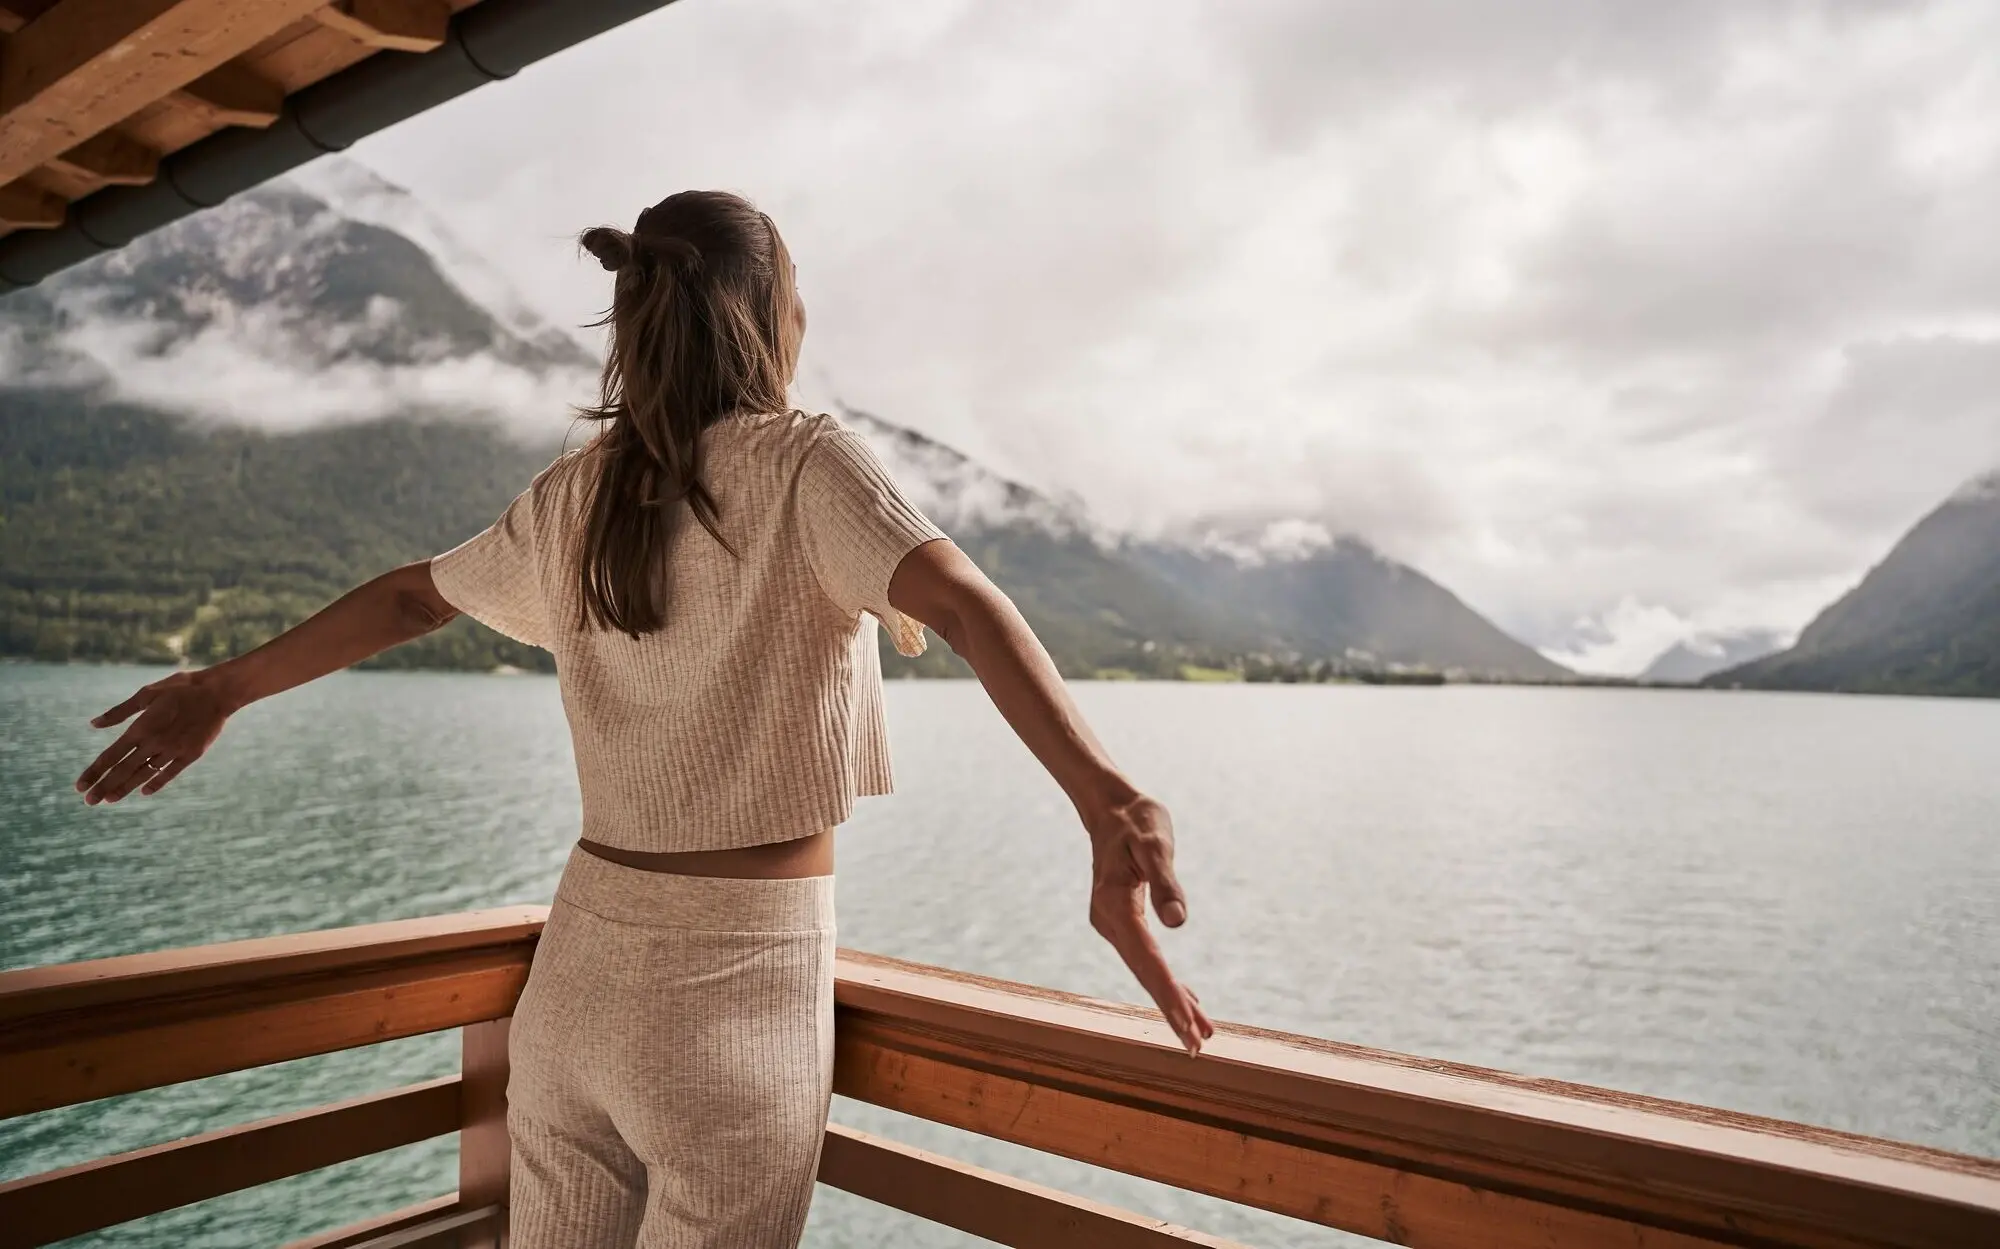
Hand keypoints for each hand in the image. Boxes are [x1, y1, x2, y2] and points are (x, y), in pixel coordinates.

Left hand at [75, 671, 235, 803]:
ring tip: (109, 799)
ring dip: (125, 788)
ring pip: (144, 774)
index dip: (94, 772)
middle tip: (88, 801)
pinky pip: (170, 773)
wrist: (218, 692)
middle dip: (104, 786)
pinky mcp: (190, 754)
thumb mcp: (147, 694)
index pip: (111, 756)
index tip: (80, 786)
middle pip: (123, 770)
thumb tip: (94, 724)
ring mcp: (173, 750)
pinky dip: (156, 783)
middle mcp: (154, 743)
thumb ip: (120, 712)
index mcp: (141, 728)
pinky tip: (144, 791)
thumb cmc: (181, 688)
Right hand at [1082, 792, 1214, 1054]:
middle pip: (1144, 973)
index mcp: (1114, 905)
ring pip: (1145, 971)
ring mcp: (1113, 924)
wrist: (1112, 807)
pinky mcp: (1122, 922)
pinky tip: (1188, 1001)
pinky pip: (1146, 959)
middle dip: (1171, 1010)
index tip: (1187, 1024)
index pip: (1147, 959)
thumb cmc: (1136, 820)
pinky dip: (1166, 981)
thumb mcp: (1155, 844)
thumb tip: (1179, 923)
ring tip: (1200, 1034)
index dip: (1169, 993)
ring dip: (1171, 1001)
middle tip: (1197, 1046)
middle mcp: (1108, 921)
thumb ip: (1167, 882)